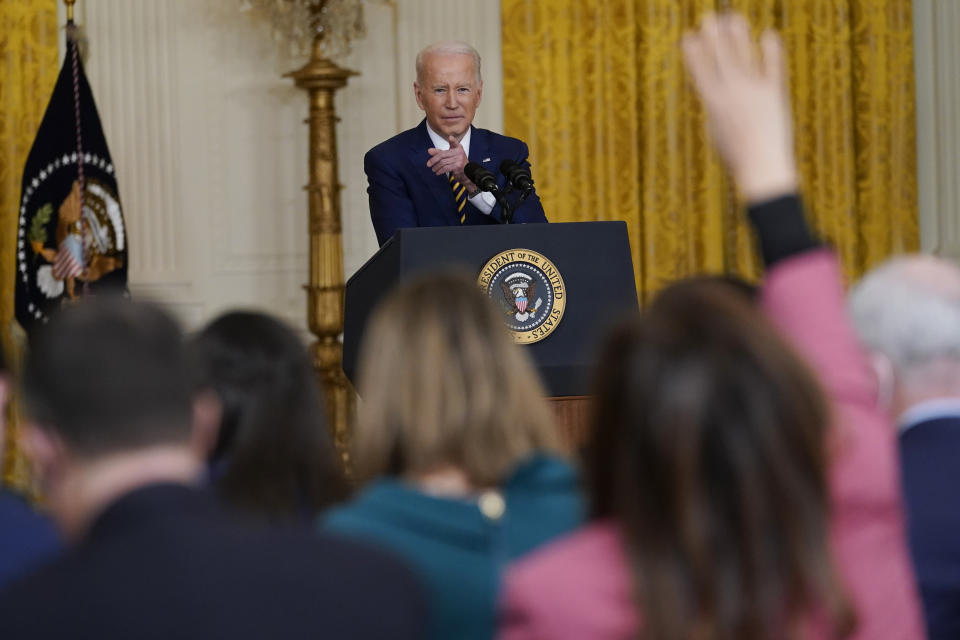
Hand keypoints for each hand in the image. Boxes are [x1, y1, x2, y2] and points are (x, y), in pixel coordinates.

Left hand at [427, 136, 477, 192]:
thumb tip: (429, 151)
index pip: (454, 143)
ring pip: (443, 162)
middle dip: (434, 160)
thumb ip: (440, 152)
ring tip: (433, 169)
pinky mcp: (458, 167)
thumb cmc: (457, 162)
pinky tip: (437, 172)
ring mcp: (459, 160)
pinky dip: (440, 171)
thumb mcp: (449, 155)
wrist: (466, 173)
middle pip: (442, 155)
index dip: (452, 140)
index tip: (450, 138)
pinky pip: (446, 168)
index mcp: (458, 148)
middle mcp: (459, 153)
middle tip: (428, 164)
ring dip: (436, 167)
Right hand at [682, 12, 796, 201]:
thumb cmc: (736, 155)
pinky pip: (772, 67)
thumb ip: (716, 107)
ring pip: (743, 57)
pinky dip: (770, 50)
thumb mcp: (716, 131)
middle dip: (714, 36)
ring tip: (733, 18)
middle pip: (720, 58)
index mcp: (713, 103)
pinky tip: (768, 34)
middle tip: (709, 17)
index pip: (700, 71)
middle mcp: (732, 93)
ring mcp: (754, 91)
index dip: (694, 52)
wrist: (762, 166)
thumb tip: (715, 89)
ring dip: (737, 36)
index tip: (689, 36)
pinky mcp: (775, 94)